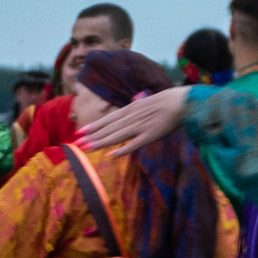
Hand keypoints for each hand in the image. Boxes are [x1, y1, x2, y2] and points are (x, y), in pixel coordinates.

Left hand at [78, 86, 193, 155]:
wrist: (182, 102)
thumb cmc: (165, 103)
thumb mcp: (144, 104)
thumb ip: (133, 112)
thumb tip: (125, 114)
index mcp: (130, 110)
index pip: (108, 119)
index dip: (93, 126)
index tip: (79, 132)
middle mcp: (132, 118)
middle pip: (108, 129)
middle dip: (92, 137)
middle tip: (76, 144)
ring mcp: (140, 127)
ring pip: (117, 136)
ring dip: (101, 142)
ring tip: (87, 148)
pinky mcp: (151, 135)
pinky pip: (135, 144)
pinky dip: (124, 149)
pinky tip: (112, 155)